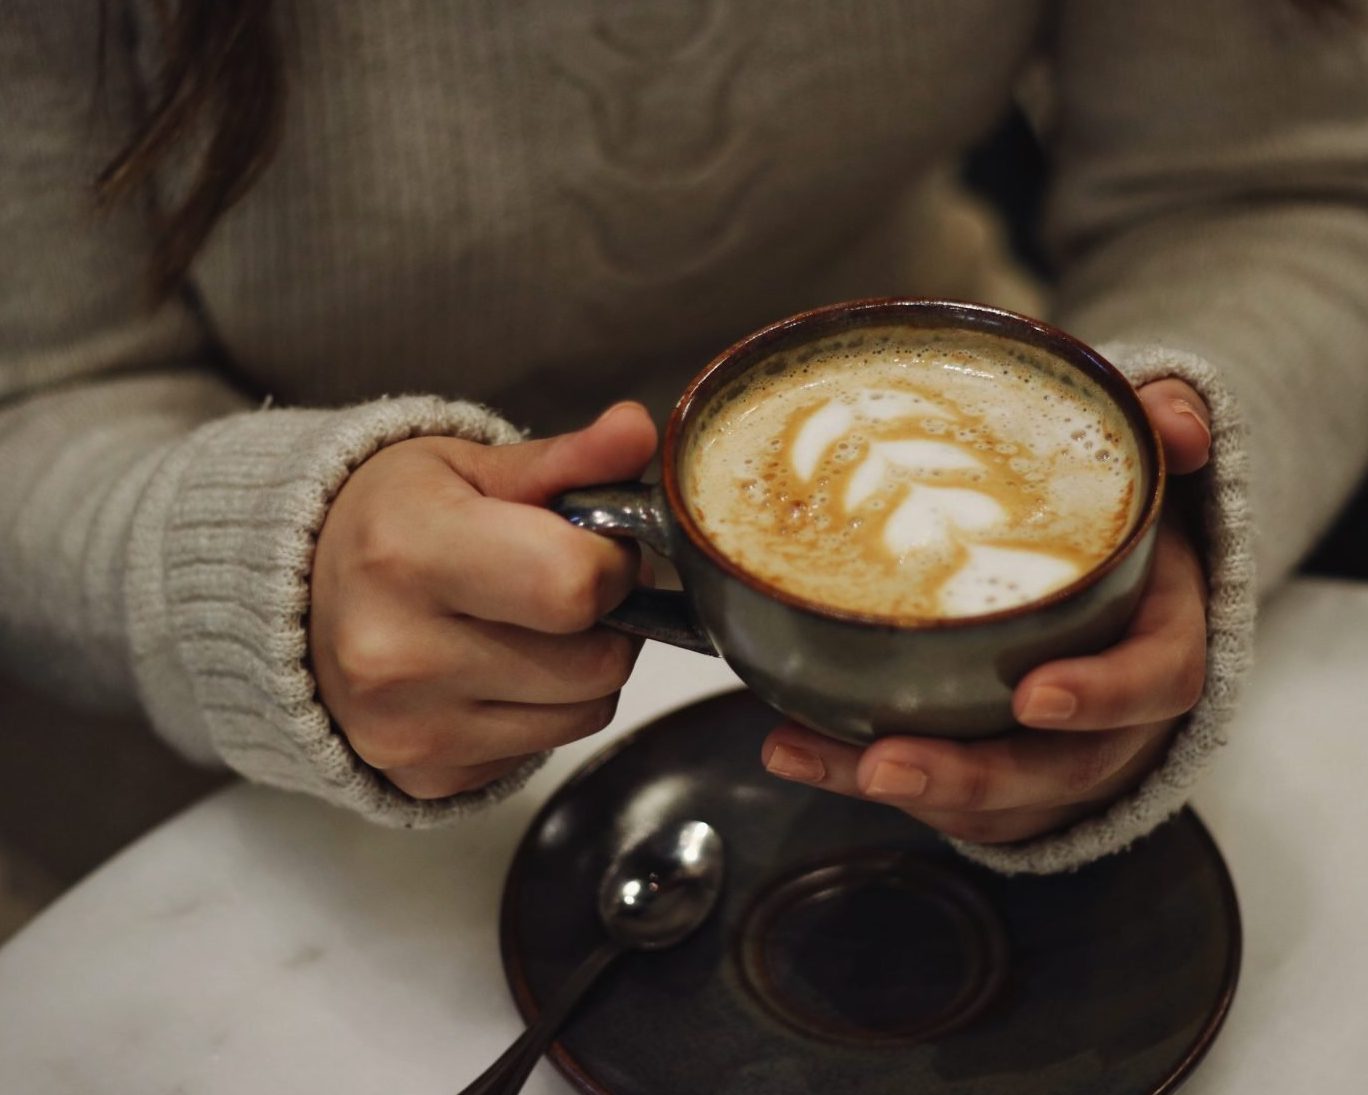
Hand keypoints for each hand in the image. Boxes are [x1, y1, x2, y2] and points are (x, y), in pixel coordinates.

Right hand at [310, 403, 657, 798]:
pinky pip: (544, 749)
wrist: (289, 602)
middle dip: (606, 618)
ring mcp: (408, 727)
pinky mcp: (423, 776)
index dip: (611, 562)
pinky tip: (493, 670)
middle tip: (561, 583)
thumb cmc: (389, 522)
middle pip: (598, 661)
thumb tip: (636, 429)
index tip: (591, 543)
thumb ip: (566, 458)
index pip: (575, 585)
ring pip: (587, 711)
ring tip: (526, 624)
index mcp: (408, 552)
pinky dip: (540, 710)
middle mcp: (397, 652)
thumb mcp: (469, 467)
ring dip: (582, 667)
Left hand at [758, 379, 1212, 844]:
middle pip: (1057, 770)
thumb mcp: (1148, 470)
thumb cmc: (1118, 532)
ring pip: (988, 799)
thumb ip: (1165, 427)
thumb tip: (1176, 423)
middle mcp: (1113, 719)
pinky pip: (935, 795)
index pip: (1155, 682)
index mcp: (1158, 639)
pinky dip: (854, 774)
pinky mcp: (995, 777)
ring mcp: (1052, 757)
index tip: (1034, 694)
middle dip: (971, 775)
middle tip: (887, 762)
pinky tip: (793, 748)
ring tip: (809, 755)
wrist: (1115, 593)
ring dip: (899, 787)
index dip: (1102, 696)